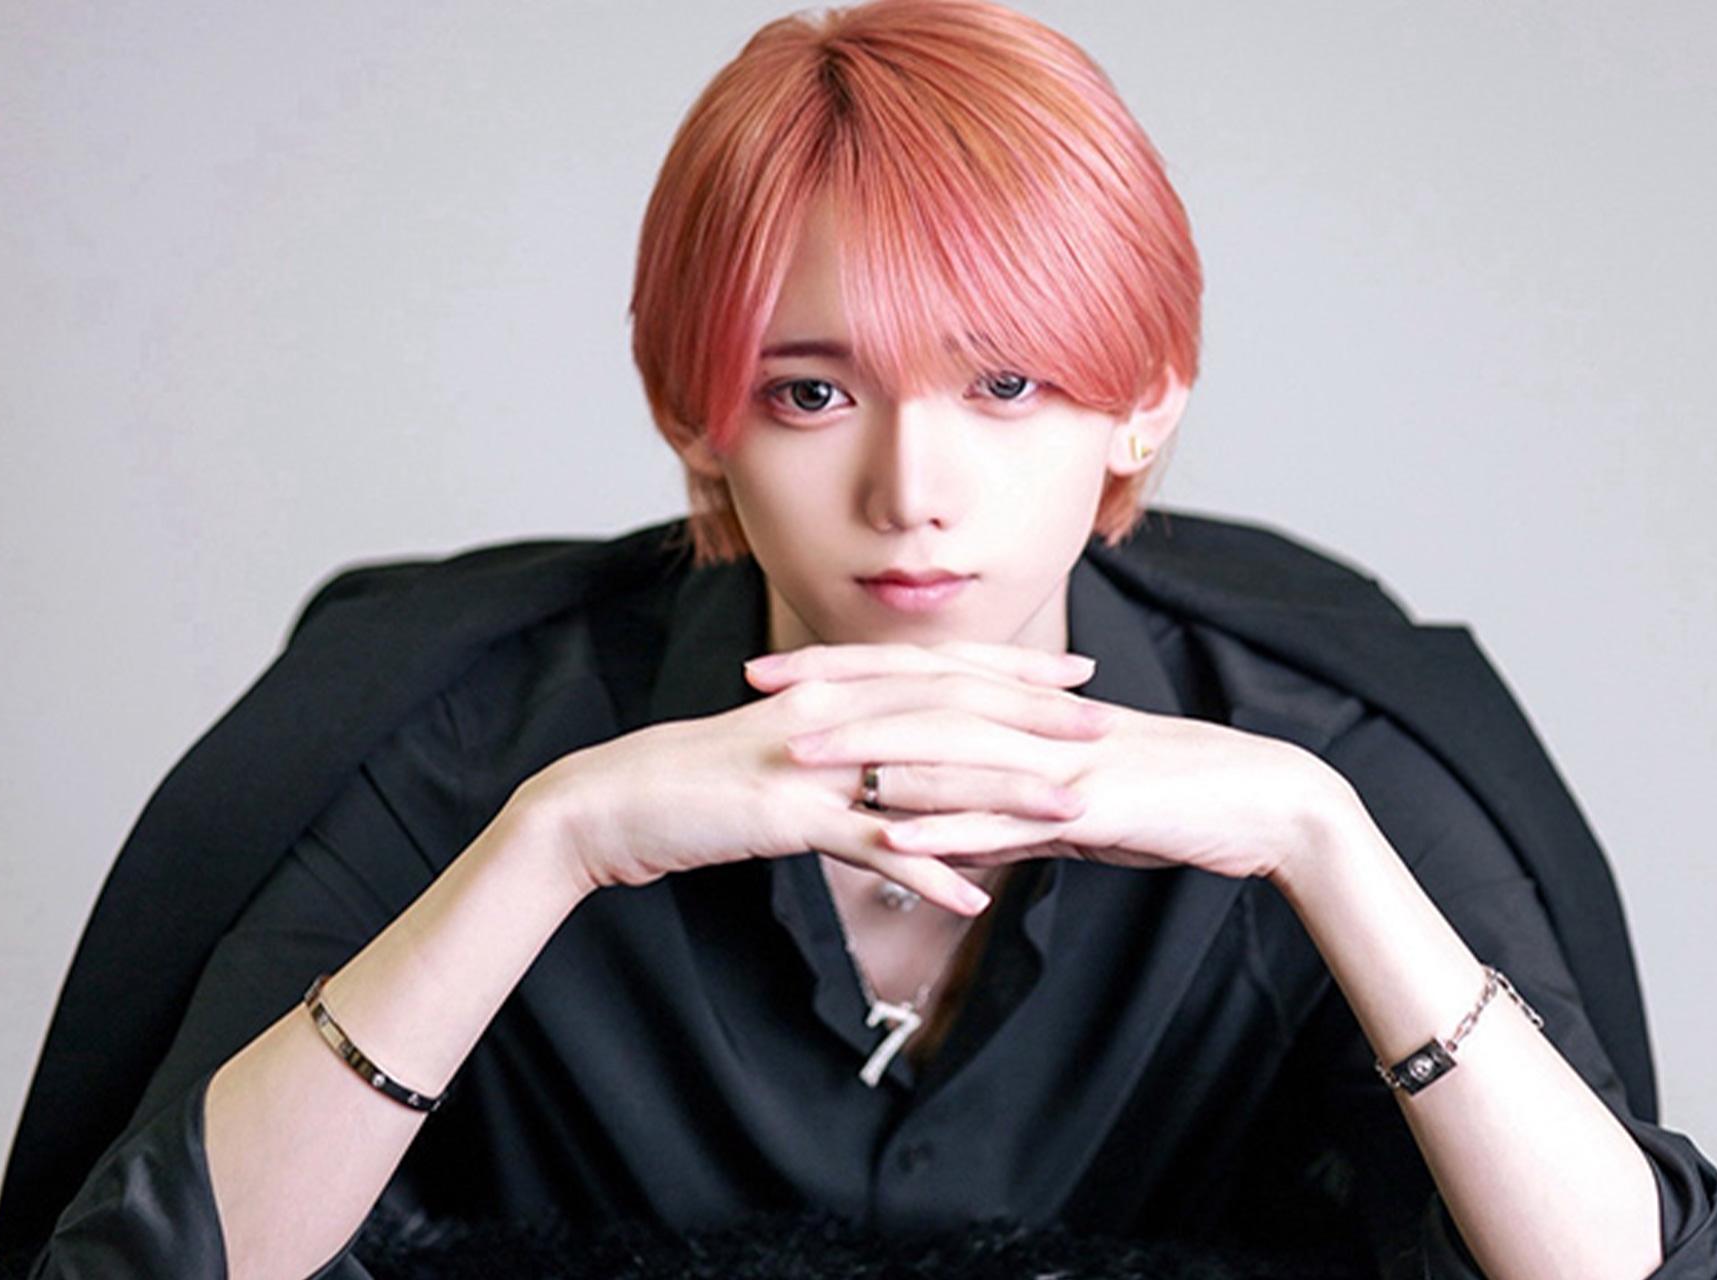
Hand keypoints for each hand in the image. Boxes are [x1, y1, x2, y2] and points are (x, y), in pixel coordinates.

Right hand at [510, 642, 1110, 915]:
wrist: (613, 800)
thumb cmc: (698, 779)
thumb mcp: (780, 746)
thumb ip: (843, 742)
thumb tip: (900, 758)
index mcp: (832, 689)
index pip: (939, 669)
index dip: (1012, 669)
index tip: (1076, 673)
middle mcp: (830, 712)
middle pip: (949, 706)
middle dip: (1032, 715)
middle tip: (1103, 726)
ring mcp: (809, 762)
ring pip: (921, 768)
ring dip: (1000, 790)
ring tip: (1069, 809)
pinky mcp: (784, 815)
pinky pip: (868, 843)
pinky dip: (925, 870)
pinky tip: (974, 896)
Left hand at [764, 644, 1354, 883]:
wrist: (1264, 805)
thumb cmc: (1171, 803)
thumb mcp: (1074, 809)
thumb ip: (1009, 819)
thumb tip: (951, 843)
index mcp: (1027, 710)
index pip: (919, 679)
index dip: (845, 673)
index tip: (777, 675)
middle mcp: (1034, 722)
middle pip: (916, 698)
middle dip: (832, 694)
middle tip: (756, 694)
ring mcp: (1060, 760)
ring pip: (951, 749)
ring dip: (871, 754)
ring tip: (799, 759)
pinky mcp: (1090, 805)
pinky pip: (1009, 816)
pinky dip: (950, 824)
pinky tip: (895, 833)